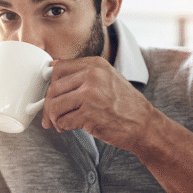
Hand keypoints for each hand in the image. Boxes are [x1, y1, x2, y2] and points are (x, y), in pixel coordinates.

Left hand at [41, 56, 156, 151]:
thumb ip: (83, 74)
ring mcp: (90, 95)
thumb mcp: (107, 78)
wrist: (144, 125)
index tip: (50, 94)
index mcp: (95, 64)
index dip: (50, 84)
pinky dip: (63, 126)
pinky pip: (62, 121)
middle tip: (50, 115)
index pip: (59, 68)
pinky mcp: (88, 114)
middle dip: (48, 105)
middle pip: (54, 88)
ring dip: (54, 117)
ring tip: (61, 123)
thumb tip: (52, 70)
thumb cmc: (125, 105)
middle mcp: (92, 76)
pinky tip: (69, 127)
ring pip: (55, 105)